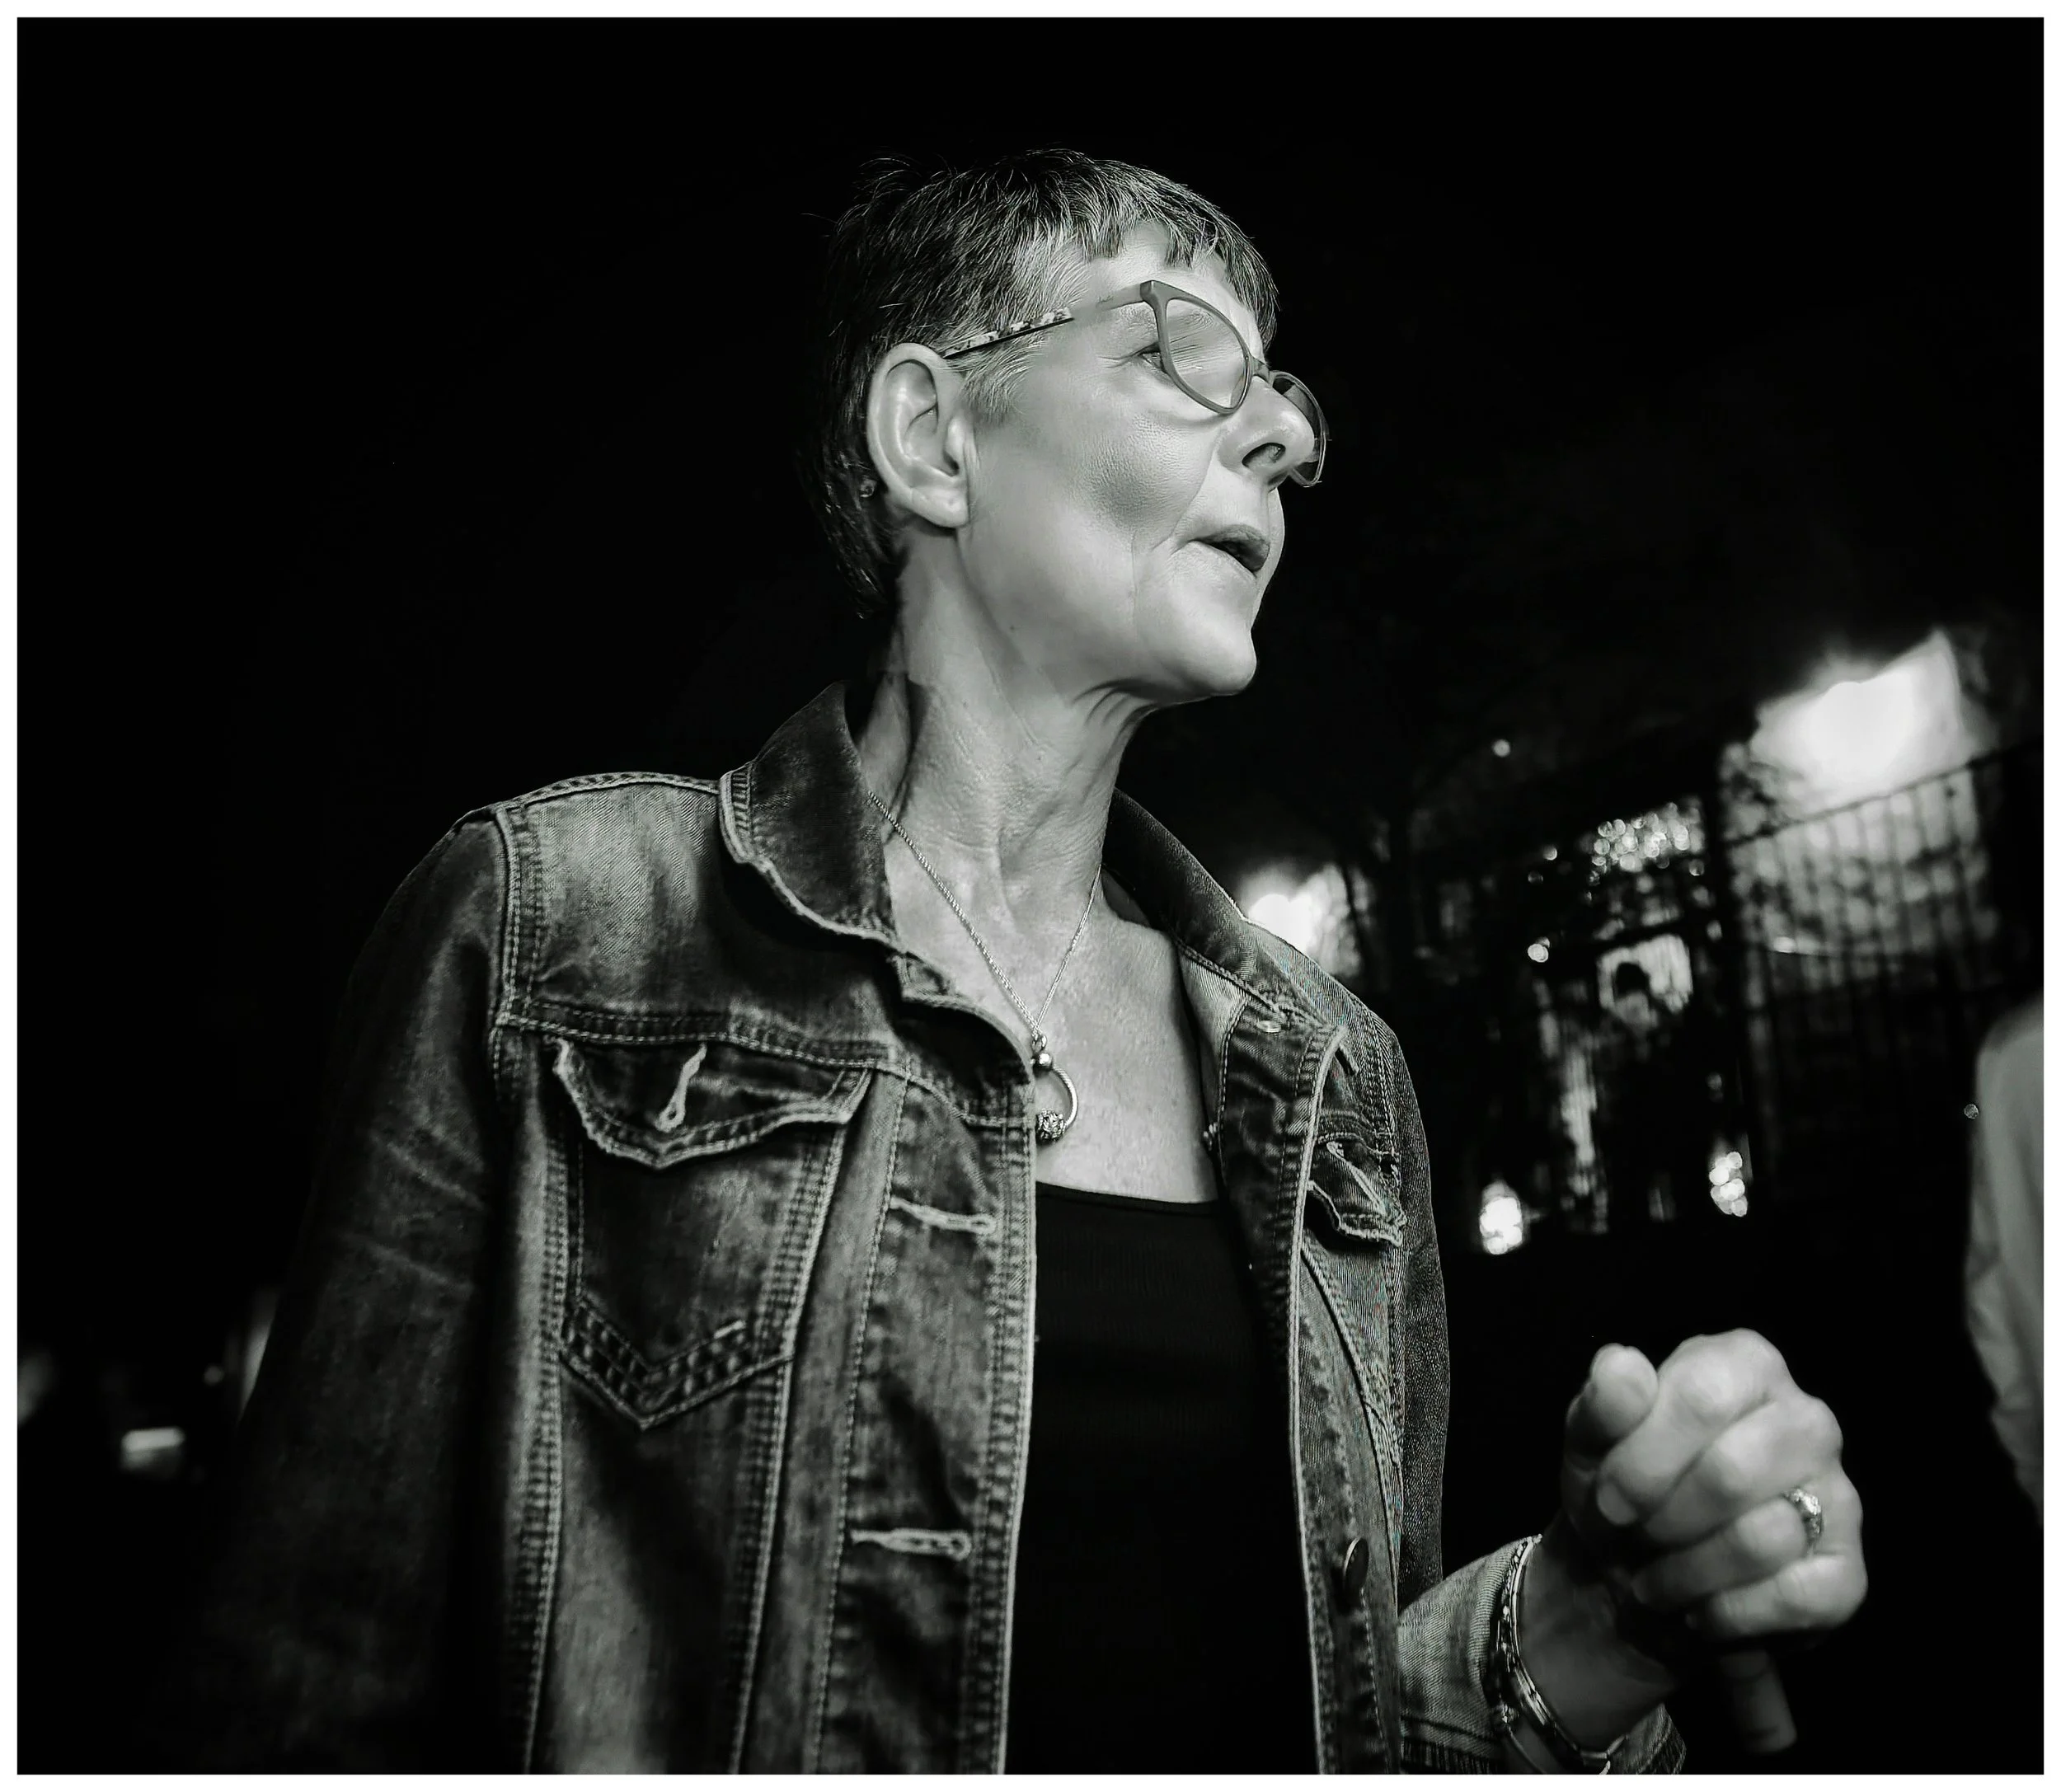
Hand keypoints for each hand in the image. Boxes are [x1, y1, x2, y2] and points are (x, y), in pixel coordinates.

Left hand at [1521, 1333, 1865, 1745]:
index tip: (1608, 1496)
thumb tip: (1624, 1365)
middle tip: (1632, 1536)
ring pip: (1763, 1539)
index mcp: (1746, 1365)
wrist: (1635, 1571)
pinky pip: (1795, 1599)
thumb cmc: (1621, 1486)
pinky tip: (1698, 1609)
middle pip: (1733, 1473)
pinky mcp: (1847, 1574)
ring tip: (1653, 1579)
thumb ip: (1603, 1403)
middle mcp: (1807, 1419)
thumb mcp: (1591, 1442)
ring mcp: (1838, 1496)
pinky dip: (1728, 1614)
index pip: (1703, 1396)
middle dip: (1663, 1519)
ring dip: (1686, 1573)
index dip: (1645, 1458)